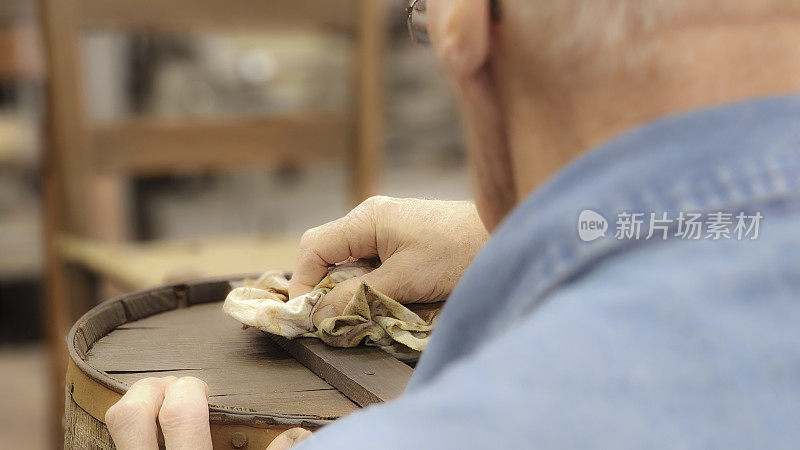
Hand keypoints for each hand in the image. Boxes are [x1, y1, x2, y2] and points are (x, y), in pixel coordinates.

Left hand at [106, 376, 311, 449]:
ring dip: (136, 408)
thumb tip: (297, 433)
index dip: (190, 390)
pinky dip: (132, 431)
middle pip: (129, 415)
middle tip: (173, 388)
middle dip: (151, 388)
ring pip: (115, 427)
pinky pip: (116, 443)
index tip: (200, 390)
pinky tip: (150, 433)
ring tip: (159, 407)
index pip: (180, 412)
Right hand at [289, 196, 487, 323]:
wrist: (504, 236)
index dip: (302, 282)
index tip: (306, 316)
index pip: (313, 247)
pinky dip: (367, 281)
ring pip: (349, 258)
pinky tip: (379, 299)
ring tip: (355, 312)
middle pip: (327, 251)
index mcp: (366, 219)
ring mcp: (388, 226)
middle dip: (322, 285)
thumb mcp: (403, 280)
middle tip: (329, 317)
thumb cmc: (457, 253)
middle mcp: (371, 217)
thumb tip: (318, 314)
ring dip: (346, 286)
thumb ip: (358, 295)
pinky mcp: (404, 239)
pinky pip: (370, 260)